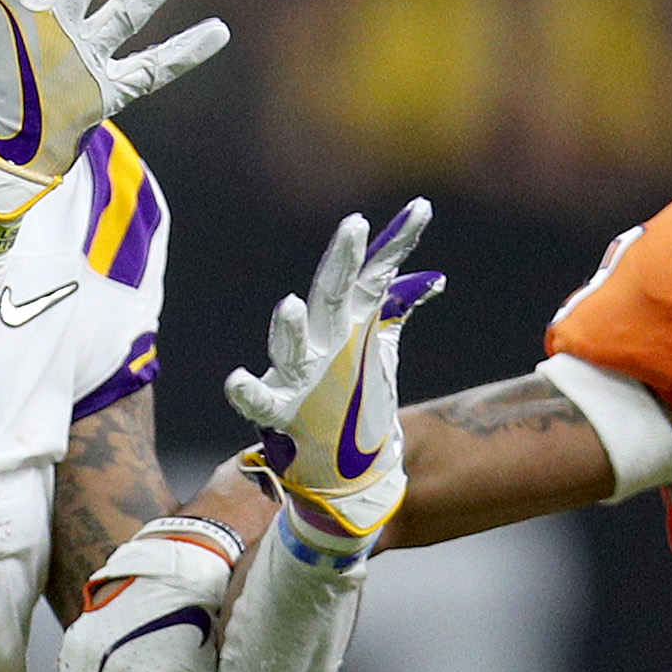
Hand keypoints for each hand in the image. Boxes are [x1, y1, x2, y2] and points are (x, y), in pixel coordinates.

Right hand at [226, 202, 443, 550]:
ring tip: (291, 305)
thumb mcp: (377, 346)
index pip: (373, 274)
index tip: (422, 208)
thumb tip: (436, 279)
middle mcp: (322, 340)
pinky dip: (244, 391)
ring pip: (291, 345)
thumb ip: (397, 307)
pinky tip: (235, 380)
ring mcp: (298, 373)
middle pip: (330, 294)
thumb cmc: (353, 394)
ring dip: (289, 328)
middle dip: (341, 261)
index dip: (396, 243)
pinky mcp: (279, 412)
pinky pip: (258, 400)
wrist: (339, 462)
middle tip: (355, 225)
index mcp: (348, 323)